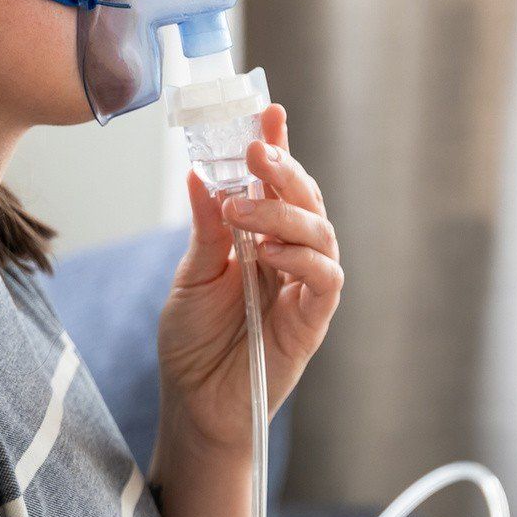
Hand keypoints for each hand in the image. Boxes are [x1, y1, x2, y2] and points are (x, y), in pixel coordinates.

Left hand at [155, 103, 343, 459]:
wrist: (196, 404)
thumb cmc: (194, 343)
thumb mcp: (191, 276)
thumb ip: (205, 230)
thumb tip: (198, 175)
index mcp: (260, 236)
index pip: (275, 183)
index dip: (277, 147)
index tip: (267, 112)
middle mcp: (289, 254)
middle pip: (304, 199)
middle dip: (283, 169)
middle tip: (254, 150)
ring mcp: (304, 285)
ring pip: (320, 232)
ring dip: (284, 212)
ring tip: (243, 208)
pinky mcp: (314, 319)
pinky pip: (325, 278)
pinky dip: (302, 259)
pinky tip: (270, 253)